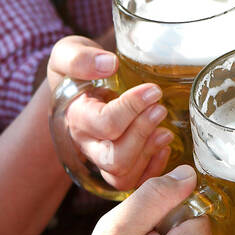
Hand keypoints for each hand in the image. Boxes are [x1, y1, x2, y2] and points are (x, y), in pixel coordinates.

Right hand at [46, 36, 172, 190]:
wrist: (81, 84)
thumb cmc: (79, 68)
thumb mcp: (69, 52)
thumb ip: (80, 57)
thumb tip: (108, 64)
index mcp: (76, 117)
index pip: (104, 124)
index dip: (132, 108)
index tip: (153, 90)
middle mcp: (87, 144)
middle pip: (114, 158)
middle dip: (142, 134)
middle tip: (160, 109)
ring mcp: (102, 159)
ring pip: (123, 175)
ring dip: (148, 153)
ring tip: (165, 130)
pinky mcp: (118, 166)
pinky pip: (133, 183)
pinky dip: (152, 170)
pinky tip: (163, 146)